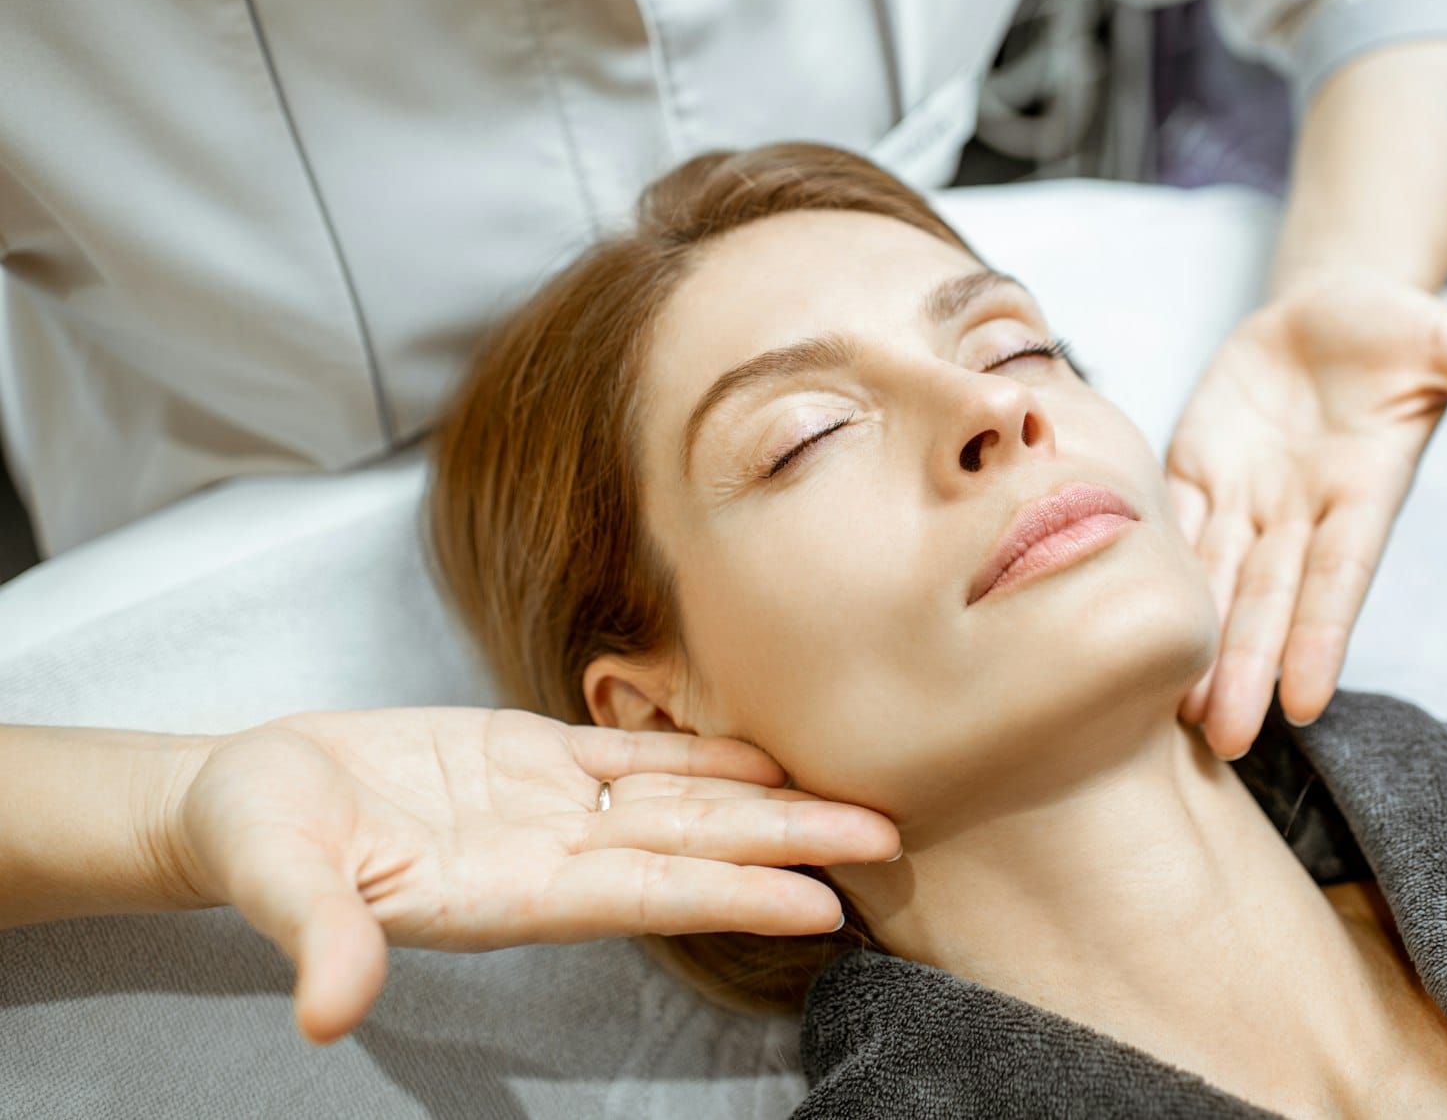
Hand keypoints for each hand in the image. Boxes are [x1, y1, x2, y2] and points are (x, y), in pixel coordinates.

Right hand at [153, 706, 899, 1045]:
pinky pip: (634, 755)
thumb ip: (318, 939)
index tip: (823, 905)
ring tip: (851, 800)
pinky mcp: (530, 759)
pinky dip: (700, 754)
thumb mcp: (276, 879)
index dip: (734, 895)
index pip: (646, 897)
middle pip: (692, 850)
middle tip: (888, 837)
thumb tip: (327, 1014)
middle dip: (789, 846)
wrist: (235, 797)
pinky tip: (761, 755)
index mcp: (504, 892)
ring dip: (767, 803)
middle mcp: (548, 856)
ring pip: (679, 803)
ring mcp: (546, 807)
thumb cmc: (251, 838)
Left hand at [1164, 267, 1446, 758]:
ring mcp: (1248, 496)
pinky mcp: (1198, 470)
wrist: (1325, 308)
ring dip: (1198, 646)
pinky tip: (1130, 628)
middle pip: (1270, 598)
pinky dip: (1154, 573)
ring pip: (1217, 580)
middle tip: (1226, 741)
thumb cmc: (1394, 328)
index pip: (1341, 575)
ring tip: (1176, 716)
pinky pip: (1173, 526)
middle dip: (1246, 667)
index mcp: (1362, 491)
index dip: (1322, 634)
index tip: (1306, 700)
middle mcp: (1302, 511)